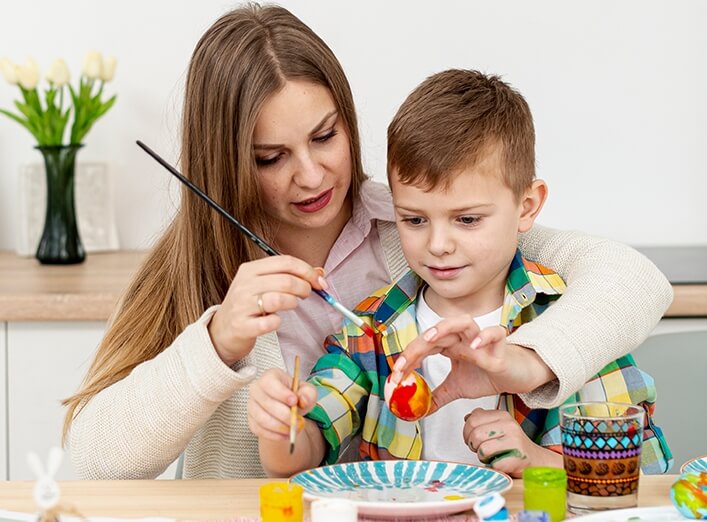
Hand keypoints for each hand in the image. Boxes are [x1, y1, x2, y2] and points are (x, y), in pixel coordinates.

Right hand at [208, 255, 325, 364]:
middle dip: (304, 288)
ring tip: (292, 305)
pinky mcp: (243, 326)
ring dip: (293, 303)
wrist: (222, 331)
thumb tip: (319, 272)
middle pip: (286, 280)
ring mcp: (242, 306)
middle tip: (306, 294)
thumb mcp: (263, 284)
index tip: (319, 282)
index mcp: (250, 269)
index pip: (285, 262)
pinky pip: (270, 322)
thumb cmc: (248, 305)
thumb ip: (289, 276)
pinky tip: (275, 321)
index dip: (307, 270)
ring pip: (279, 299)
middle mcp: (244, 284)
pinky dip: (278, 322)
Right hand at [247, 368, 316, 441]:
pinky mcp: (251, 421)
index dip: (281, 393)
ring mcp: (252, 406)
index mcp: (270, 377)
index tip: (294, 401)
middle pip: (266, 402)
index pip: (269, 383)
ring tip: (294, 430)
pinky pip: (259, 430)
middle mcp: (257, 389)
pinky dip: (274, 435)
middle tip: (298, 422)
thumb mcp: (307, 391)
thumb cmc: (296, 396)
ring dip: (280, 427)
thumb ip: (308, 393)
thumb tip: (303, 400)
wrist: (288, 409)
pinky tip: (286, 435)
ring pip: (262, 418)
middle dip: (284, 415)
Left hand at [391, 316, 554, 412]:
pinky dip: (485, 337)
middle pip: (437, 332)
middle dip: (418, 346)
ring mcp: (482, 339)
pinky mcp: (501, 346)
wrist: (516, 375)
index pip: (424, 346)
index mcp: (450, 344)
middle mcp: (463, 338)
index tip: (395, 376)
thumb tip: (417, 411)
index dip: (409, 358)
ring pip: (463, 322)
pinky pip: (495, 333)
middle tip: (404, 363)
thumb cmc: (486, 374)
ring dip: (445, 327)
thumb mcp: (456, 388)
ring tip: (430, 339)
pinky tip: (473, 346)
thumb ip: (436, 397)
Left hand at [463, 408, 561, 477]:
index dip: (467, 433)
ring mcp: (516, 441)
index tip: (472, 438)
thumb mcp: (498, 426)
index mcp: (502, 415)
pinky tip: (501, 463)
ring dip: (483, 457)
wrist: (535, 460)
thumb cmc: (513, 445)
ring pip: (482, 449)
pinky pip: (493, 464)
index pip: (472, 420)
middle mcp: (510, 425)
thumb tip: (467, 418)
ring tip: (492, 455)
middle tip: (481, 449)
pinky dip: (493, 466)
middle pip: (476, 435)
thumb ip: (482, 420)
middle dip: (474, 446)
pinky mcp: (518, 458)